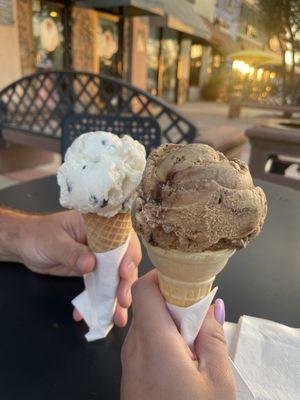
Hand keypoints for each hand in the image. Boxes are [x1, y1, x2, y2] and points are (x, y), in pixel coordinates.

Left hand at [18, 210, 140, 326]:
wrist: (25, 244)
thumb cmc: (38, 235)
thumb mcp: (53, 242)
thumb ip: (72, 253)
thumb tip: (91, 264)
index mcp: (100, 224)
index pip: (122, 237)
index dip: (128, 255)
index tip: (123, 273)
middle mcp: (104, 240)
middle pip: (123, 260)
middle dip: (125, 282)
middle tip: (123, 300)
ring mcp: (99, 257)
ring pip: (114, 277)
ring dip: (115, 297)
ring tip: (117, 317)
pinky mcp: (92, 271)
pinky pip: (99, 287)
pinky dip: (95, 302)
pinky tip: (87, 314)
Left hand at [121, 270, 235, 399]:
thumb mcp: (216, 381)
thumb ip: (213, 337)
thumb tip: (212, 307)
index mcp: (154, 343)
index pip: (144, 288)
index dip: (163, 276)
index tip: (186, 280)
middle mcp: (135, 348)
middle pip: (148, 304)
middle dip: (173, 302)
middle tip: (199, 313)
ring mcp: (129, 362)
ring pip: (147, 323)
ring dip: (170, 323)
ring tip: (195, 340)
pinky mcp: (131, 374)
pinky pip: (144, 343)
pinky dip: (163, 340)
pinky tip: (183, 358)